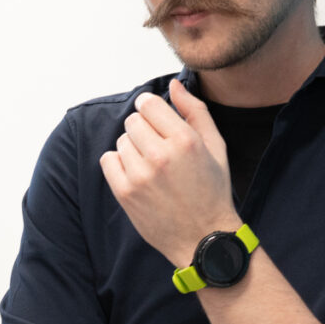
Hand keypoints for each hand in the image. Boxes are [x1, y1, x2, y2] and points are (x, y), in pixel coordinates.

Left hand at [100, 79, 239, 267]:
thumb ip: (194, 111)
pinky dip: (119, 164)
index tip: (156, 121)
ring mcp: (140, 175)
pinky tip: (137, 176)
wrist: (203, 238)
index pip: (148, 103)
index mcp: (185, 140)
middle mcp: (161, 155)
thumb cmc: (212, 191)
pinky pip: (108, 160)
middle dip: (143, 130)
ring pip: (121, 141)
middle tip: (158, 149)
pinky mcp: (125, 192)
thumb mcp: (215, 146)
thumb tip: (174, 85)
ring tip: (151, 167)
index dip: (150, 109)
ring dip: (133, 149)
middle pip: (132, 121)